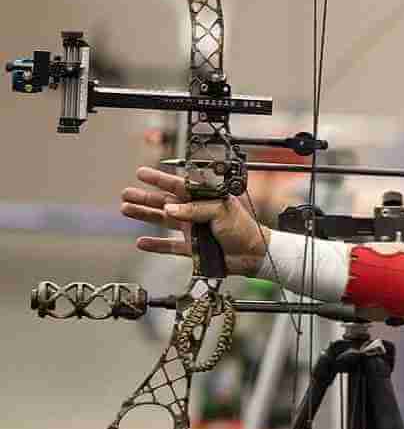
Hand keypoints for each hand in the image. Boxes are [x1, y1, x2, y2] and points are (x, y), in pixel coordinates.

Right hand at [121, 166, 270, 275]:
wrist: (252, 254)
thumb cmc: (244, 228)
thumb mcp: (221, 211)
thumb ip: (195, 209)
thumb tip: (170, 208)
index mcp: (205, 198)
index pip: (178, 185)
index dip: (159, 179)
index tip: (141, 173)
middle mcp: (196, 212)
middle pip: (165, 202)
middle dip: (145, 197)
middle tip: (126, 193)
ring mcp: (192, 230)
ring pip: (163, 221)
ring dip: (145, 215)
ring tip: (126, 209)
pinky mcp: (192, 248)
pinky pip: (169, 245)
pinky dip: (156, 244)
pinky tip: (141, 241)